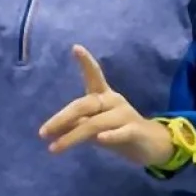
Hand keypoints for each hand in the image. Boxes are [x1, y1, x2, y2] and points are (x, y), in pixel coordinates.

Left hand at [38, 45, 173, 168]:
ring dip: (73, 136)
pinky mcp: (135, 131)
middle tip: (43, 133)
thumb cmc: (118, 131)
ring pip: (96, 123)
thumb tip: (53, 129)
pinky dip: (110, 136)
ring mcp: (125, 115)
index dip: (86, 62)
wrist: (152, 145)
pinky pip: (121, 133)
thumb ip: (77, 124)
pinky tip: (99, 140)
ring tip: (55, 148)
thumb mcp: (95, 126)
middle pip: (85, 105)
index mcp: (103, 96)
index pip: (94, 76)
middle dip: (62, 118)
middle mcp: (114, 101)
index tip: (76, 47)